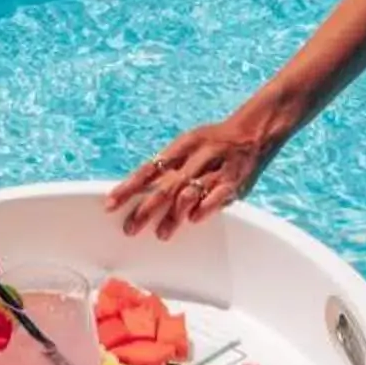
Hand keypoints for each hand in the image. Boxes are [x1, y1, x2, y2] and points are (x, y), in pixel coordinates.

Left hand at [108, 117, 273, 239]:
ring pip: (189, 193)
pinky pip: (217, 196)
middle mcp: (196, 157)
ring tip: (161, 233)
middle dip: (146, 209)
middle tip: (130, 228)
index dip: (128, 188)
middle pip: (166, 186)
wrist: (255, 131)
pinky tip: (194, 220)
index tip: (110, 204)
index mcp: (181, 147)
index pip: (149, 169)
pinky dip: (204, 208)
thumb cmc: (215, 141)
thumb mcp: (188, 145)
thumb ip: (168, 167)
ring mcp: (216, 169)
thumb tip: (140, 190)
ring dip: (173, 215)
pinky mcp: (235, 181)